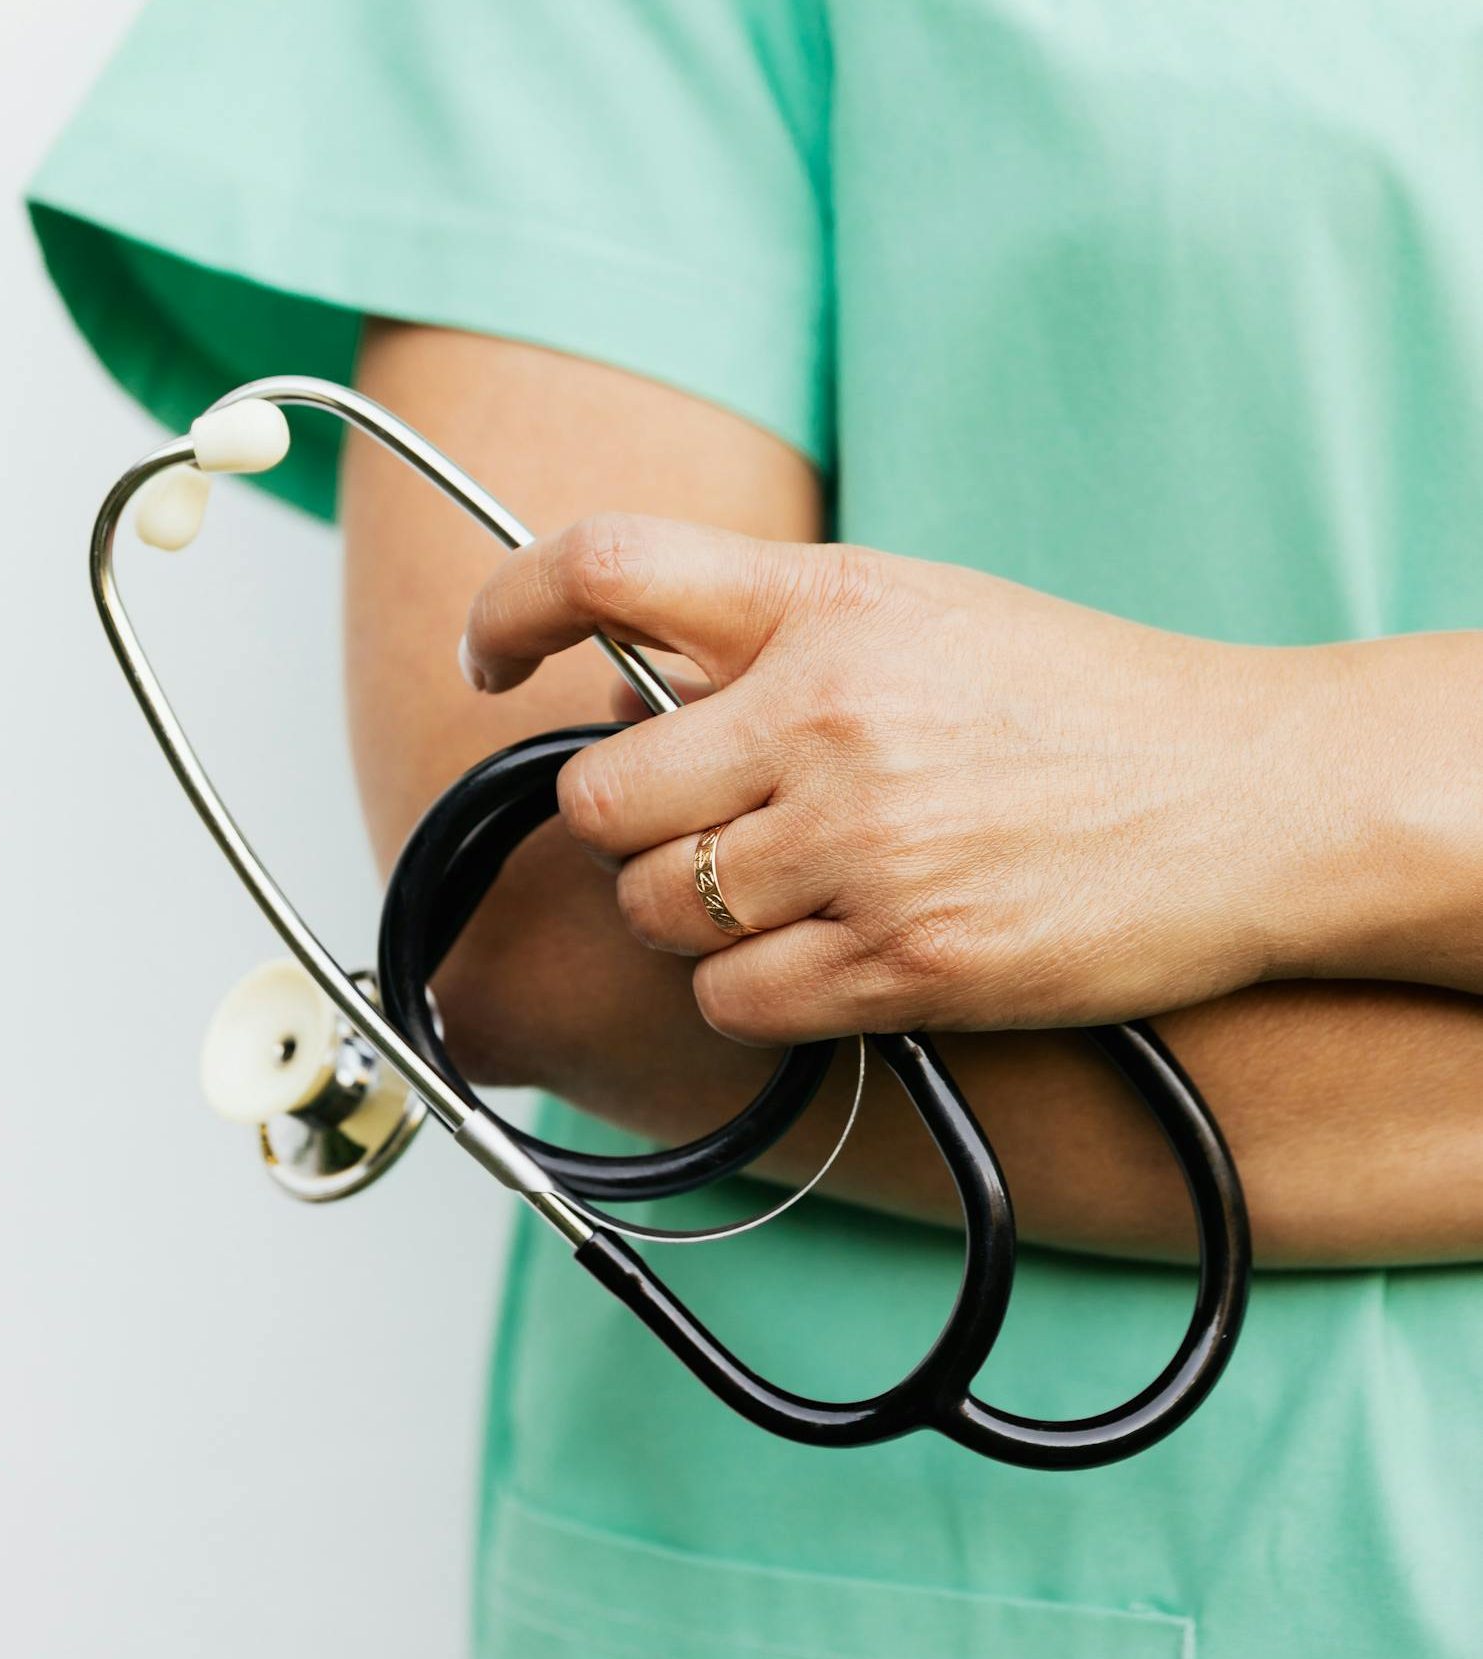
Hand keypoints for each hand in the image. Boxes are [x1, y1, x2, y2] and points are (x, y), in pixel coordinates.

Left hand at [459, 515, 1377, 1042]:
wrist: (1256, 796)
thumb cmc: (1084, 702)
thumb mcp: (923, 614)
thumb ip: (770, 639)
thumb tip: (627, 688)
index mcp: (828, 603)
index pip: (603, 566)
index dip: (508, 611)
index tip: (492, 661)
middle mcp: (829, 716)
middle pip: (597, 796)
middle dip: (622, 826)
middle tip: (685, 827)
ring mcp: (866, 846)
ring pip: (655, 911)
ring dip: (688, 916)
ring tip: (781, 892)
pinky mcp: (908, 964)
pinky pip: (734, 1001)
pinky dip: (752, 992)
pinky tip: (822, 956)